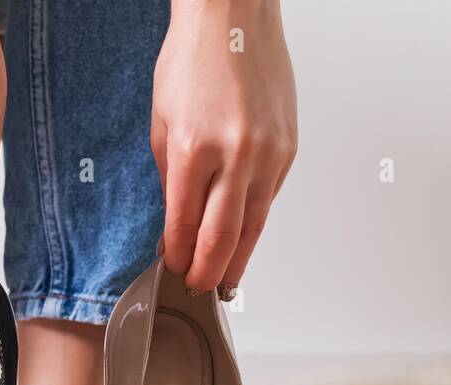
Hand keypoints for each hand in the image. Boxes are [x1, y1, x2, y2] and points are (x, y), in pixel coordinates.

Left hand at [151, 0, 296, 293]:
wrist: (233, 18)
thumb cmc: (192, 61)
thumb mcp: (161, 123)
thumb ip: (170, 181)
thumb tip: (175, 227)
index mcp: (194, 148)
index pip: (185, 226)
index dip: (179, 257)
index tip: (173, 270)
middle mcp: (237, 154)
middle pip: (224, 238)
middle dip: (209, 273)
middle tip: (199, 290)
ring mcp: (268, 153)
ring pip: (254, 226)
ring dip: (238, 260)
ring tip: (226, 283)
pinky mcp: (288, 148)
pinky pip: (269, 199)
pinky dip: (254, 223)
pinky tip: (244, 239)